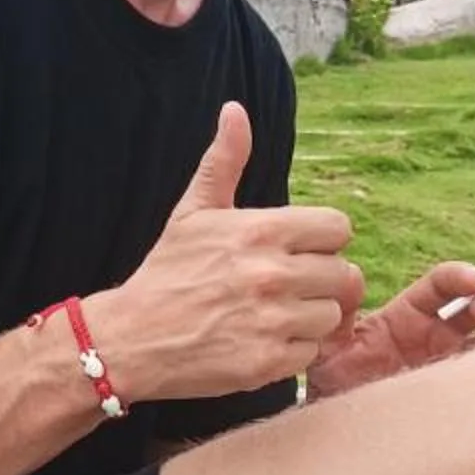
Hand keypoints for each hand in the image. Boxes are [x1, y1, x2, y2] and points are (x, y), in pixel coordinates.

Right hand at [86, 102, 364, 402]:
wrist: (129, 340)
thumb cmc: (165, 274)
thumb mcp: (192, 213)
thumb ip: (223, 163)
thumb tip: (235, 111)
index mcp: (260, 231)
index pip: (338, 229)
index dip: (321, 242)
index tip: (298, 252)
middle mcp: (272, 274)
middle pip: (344, 275)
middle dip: (320, 282)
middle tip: (286, 290)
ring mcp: (272, 321)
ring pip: (332, 316)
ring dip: (310, 319)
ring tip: (274, 318)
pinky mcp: (268, 363)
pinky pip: (312, 353)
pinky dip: (293, 352)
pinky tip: (263, 343)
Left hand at [308, 260, 474, 397]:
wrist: (330, 426)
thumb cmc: (329, 382)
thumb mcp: (327, 345)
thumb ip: (338, 313)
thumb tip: (349, 276)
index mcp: (406, 317)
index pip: (440, 287)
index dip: (458, 278)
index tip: (472, 279)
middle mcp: (432, 339)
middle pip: (473, 311)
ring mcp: (443, 368)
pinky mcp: (448, 399)